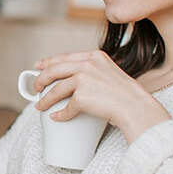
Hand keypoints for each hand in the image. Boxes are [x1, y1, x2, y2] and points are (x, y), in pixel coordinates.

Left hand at [32, 50, 170, 141]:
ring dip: (45, 99)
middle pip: (54, 70)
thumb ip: (94, 72)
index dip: (49, 61)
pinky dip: (60, 114)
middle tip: (36, 87)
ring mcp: (84, 79)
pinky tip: (57, 117)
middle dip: (41, 79)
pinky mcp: (82, 96)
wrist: (136, 107)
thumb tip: (74, 81)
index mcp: (95, 56)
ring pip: (56, 89)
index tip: (38, 66)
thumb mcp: (110, 73)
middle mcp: (88, 64)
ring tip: (40, 105)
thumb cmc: (127, 95)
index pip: (65, 57)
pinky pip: (66, 107)